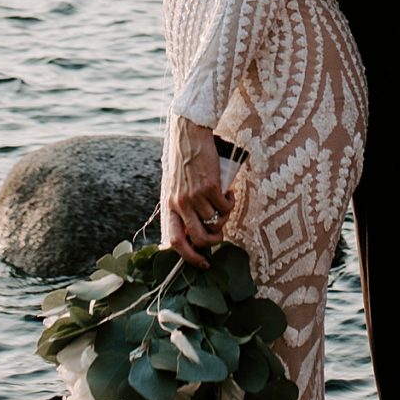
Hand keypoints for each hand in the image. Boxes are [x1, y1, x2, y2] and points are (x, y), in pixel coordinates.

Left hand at [161, 119, 232, 267]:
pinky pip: (226, 207)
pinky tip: (228, 192)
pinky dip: (231, 203)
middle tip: (220, 236)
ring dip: (224, 218)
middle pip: (198, 237)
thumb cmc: (184, 163)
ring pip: (216, 222)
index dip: (188, 257)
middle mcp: (180, 203)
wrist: (189, 136)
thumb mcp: (175, 187)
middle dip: (213, 242)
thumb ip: (182, 208)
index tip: (202, 263)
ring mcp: (195, 196)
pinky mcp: (210, 186)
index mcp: (169, 206)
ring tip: (224, 205)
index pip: (175, 240)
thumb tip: (195, 232)